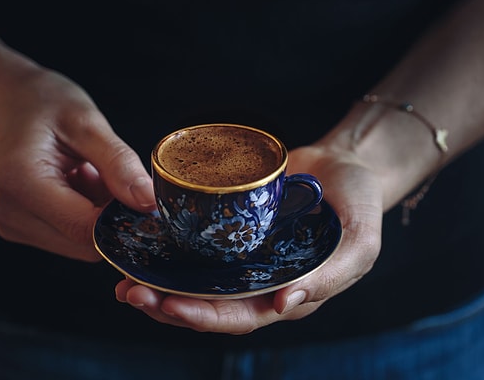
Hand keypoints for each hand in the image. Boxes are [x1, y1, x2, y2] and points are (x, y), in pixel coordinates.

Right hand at [0, 68, 156, 260]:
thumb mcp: (88, 122)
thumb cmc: (43, 102)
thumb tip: (149, 203)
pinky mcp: (20, 227)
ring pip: (80, 244)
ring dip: (100, 216)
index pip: (85, 229)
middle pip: (84, 243)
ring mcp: (12, 223)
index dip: (124, 220)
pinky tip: (81, 183)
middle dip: (112, 218)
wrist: (8, 99)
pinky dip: (87, 214)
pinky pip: (70, 236)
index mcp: (20, 181)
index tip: (148, 200)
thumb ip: (119, 164)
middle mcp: (9, 212)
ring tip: (91, 174)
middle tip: (115, 176)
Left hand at [115, 144, 382, 333]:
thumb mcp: (360, 242)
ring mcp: (241, 253)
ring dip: (160, 281)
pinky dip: (170, 247)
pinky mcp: (231, 226)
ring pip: (195, 277)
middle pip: (207, 303)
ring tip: (123, 277)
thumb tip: (284, 306)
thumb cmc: (360, 206)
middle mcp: (257, 280)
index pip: (238, 317)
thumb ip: (329, 276)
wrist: (346, 165)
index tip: (166, 305)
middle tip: (128, 293)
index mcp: (286, 293)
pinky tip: (144, 241)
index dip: (202, 316)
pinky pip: (198, 242)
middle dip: (167, 303)